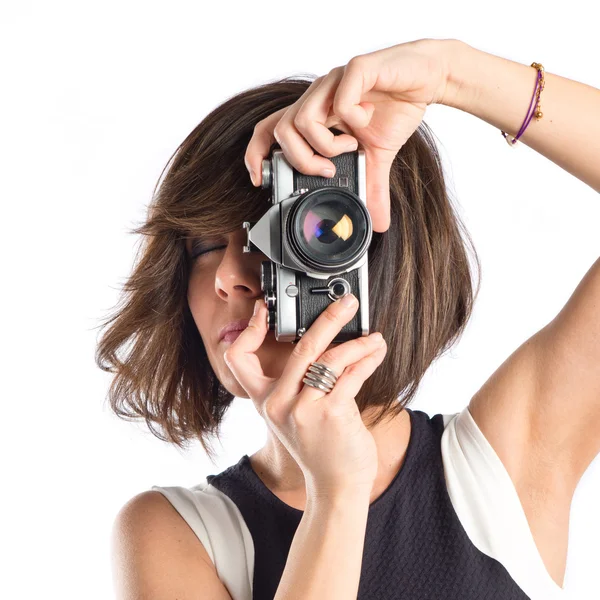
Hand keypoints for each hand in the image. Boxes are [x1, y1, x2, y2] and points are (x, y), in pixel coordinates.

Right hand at [223, 295, 387, 496]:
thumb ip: (301, 381)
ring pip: (331, 358)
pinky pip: (351, 374)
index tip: (262, 310)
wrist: (336, 486)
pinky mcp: (330, 414)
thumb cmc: (320, 446)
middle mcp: (278, 403)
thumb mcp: (296, 414)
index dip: (248, 330)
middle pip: (301, 346)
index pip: (238, 359)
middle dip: (329, 318)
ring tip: (374, 339)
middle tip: (347, 303)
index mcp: (264, 400)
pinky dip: (367, 360)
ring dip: (359, 344)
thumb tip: (326, 340)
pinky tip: (376, 354)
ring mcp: (303, 409)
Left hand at [244, 38, 455, 232]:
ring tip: (349, 148)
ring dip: (324, 145)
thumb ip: (371, 187)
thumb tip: (379, 222)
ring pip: (302, 119)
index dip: (256, 154)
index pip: (271, 130)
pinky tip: (367, 120)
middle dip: (301, 160)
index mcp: (316, 115)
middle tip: (327, 170)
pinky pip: (340, 101)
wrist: (427, 77)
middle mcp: (318, 97)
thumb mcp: (379, 157)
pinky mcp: (355, 69)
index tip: (259, 179)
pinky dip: (353, 120)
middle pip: (281, 131)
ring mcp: (333, 83)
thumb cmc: (395, 109)